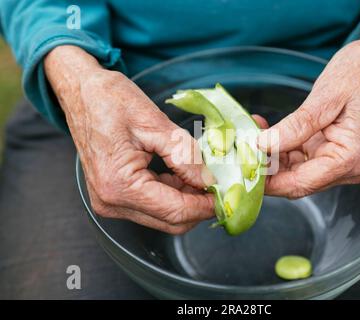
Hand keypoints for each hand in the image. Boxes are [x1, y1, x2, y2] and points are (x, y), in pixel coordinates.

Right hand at [45, 46, 215, 233]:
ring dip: (188, 199)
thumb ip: (184, 156)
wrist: (81, 92)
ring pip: (164, 216)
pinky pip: (153, 205)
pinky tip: (184, 174)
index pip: (174, 211)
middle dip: (199, 206)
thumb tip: (209, 180)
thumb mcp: (153, 123)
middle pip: (170, 222)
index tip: (228, 194)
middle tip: (221, 185)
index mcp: (118, 185)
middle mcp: (112, 201)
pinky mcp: (115, 195)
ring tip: (204, 174)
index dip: (205, 206)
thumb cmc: (109, 100)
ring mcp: (111, 201)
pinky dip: (173, 193)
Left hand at [257, 19, 359, 198]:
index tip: (242, 170)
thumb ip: (296, 126)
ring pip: (295, 171)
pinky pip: (300, 158)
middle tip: (239, 152)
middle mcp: (349, 168)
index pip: (302, 183)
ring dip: (270, 156)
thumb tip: (264, 145)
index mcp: (352, 158)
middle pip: (297, 181)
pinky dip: (280, 147)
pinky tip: (265, 131)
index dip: (269, 181)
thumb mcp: (325, 98)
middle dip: (266, 168)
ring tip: (250, 133)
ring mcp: (340, 161)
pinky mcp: (331, 152)